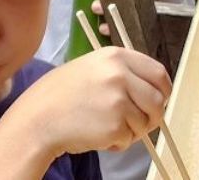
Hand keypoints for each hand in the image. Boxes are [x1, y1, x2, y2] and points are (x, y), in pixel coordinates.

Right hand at [13, 47, 169, 155]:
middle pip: (158, 99)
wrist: (37, 119)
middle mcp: (119, 74)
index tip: (159, 100)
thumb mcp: (92, 68)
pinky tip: (98, 136)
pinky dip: (118, 143)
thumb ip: (122, 73)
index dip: (162, 90)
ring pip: (145, 122)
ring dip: (132, 131)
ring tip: (106, 127)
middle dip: (153, 115)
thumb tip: (151, 89)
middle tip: (141, 123)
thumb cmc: (60, 96)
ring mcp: (118, 100)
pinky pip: (129, 138)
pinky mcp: (115, 125)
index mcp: (115, 56)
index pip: (158, 72)